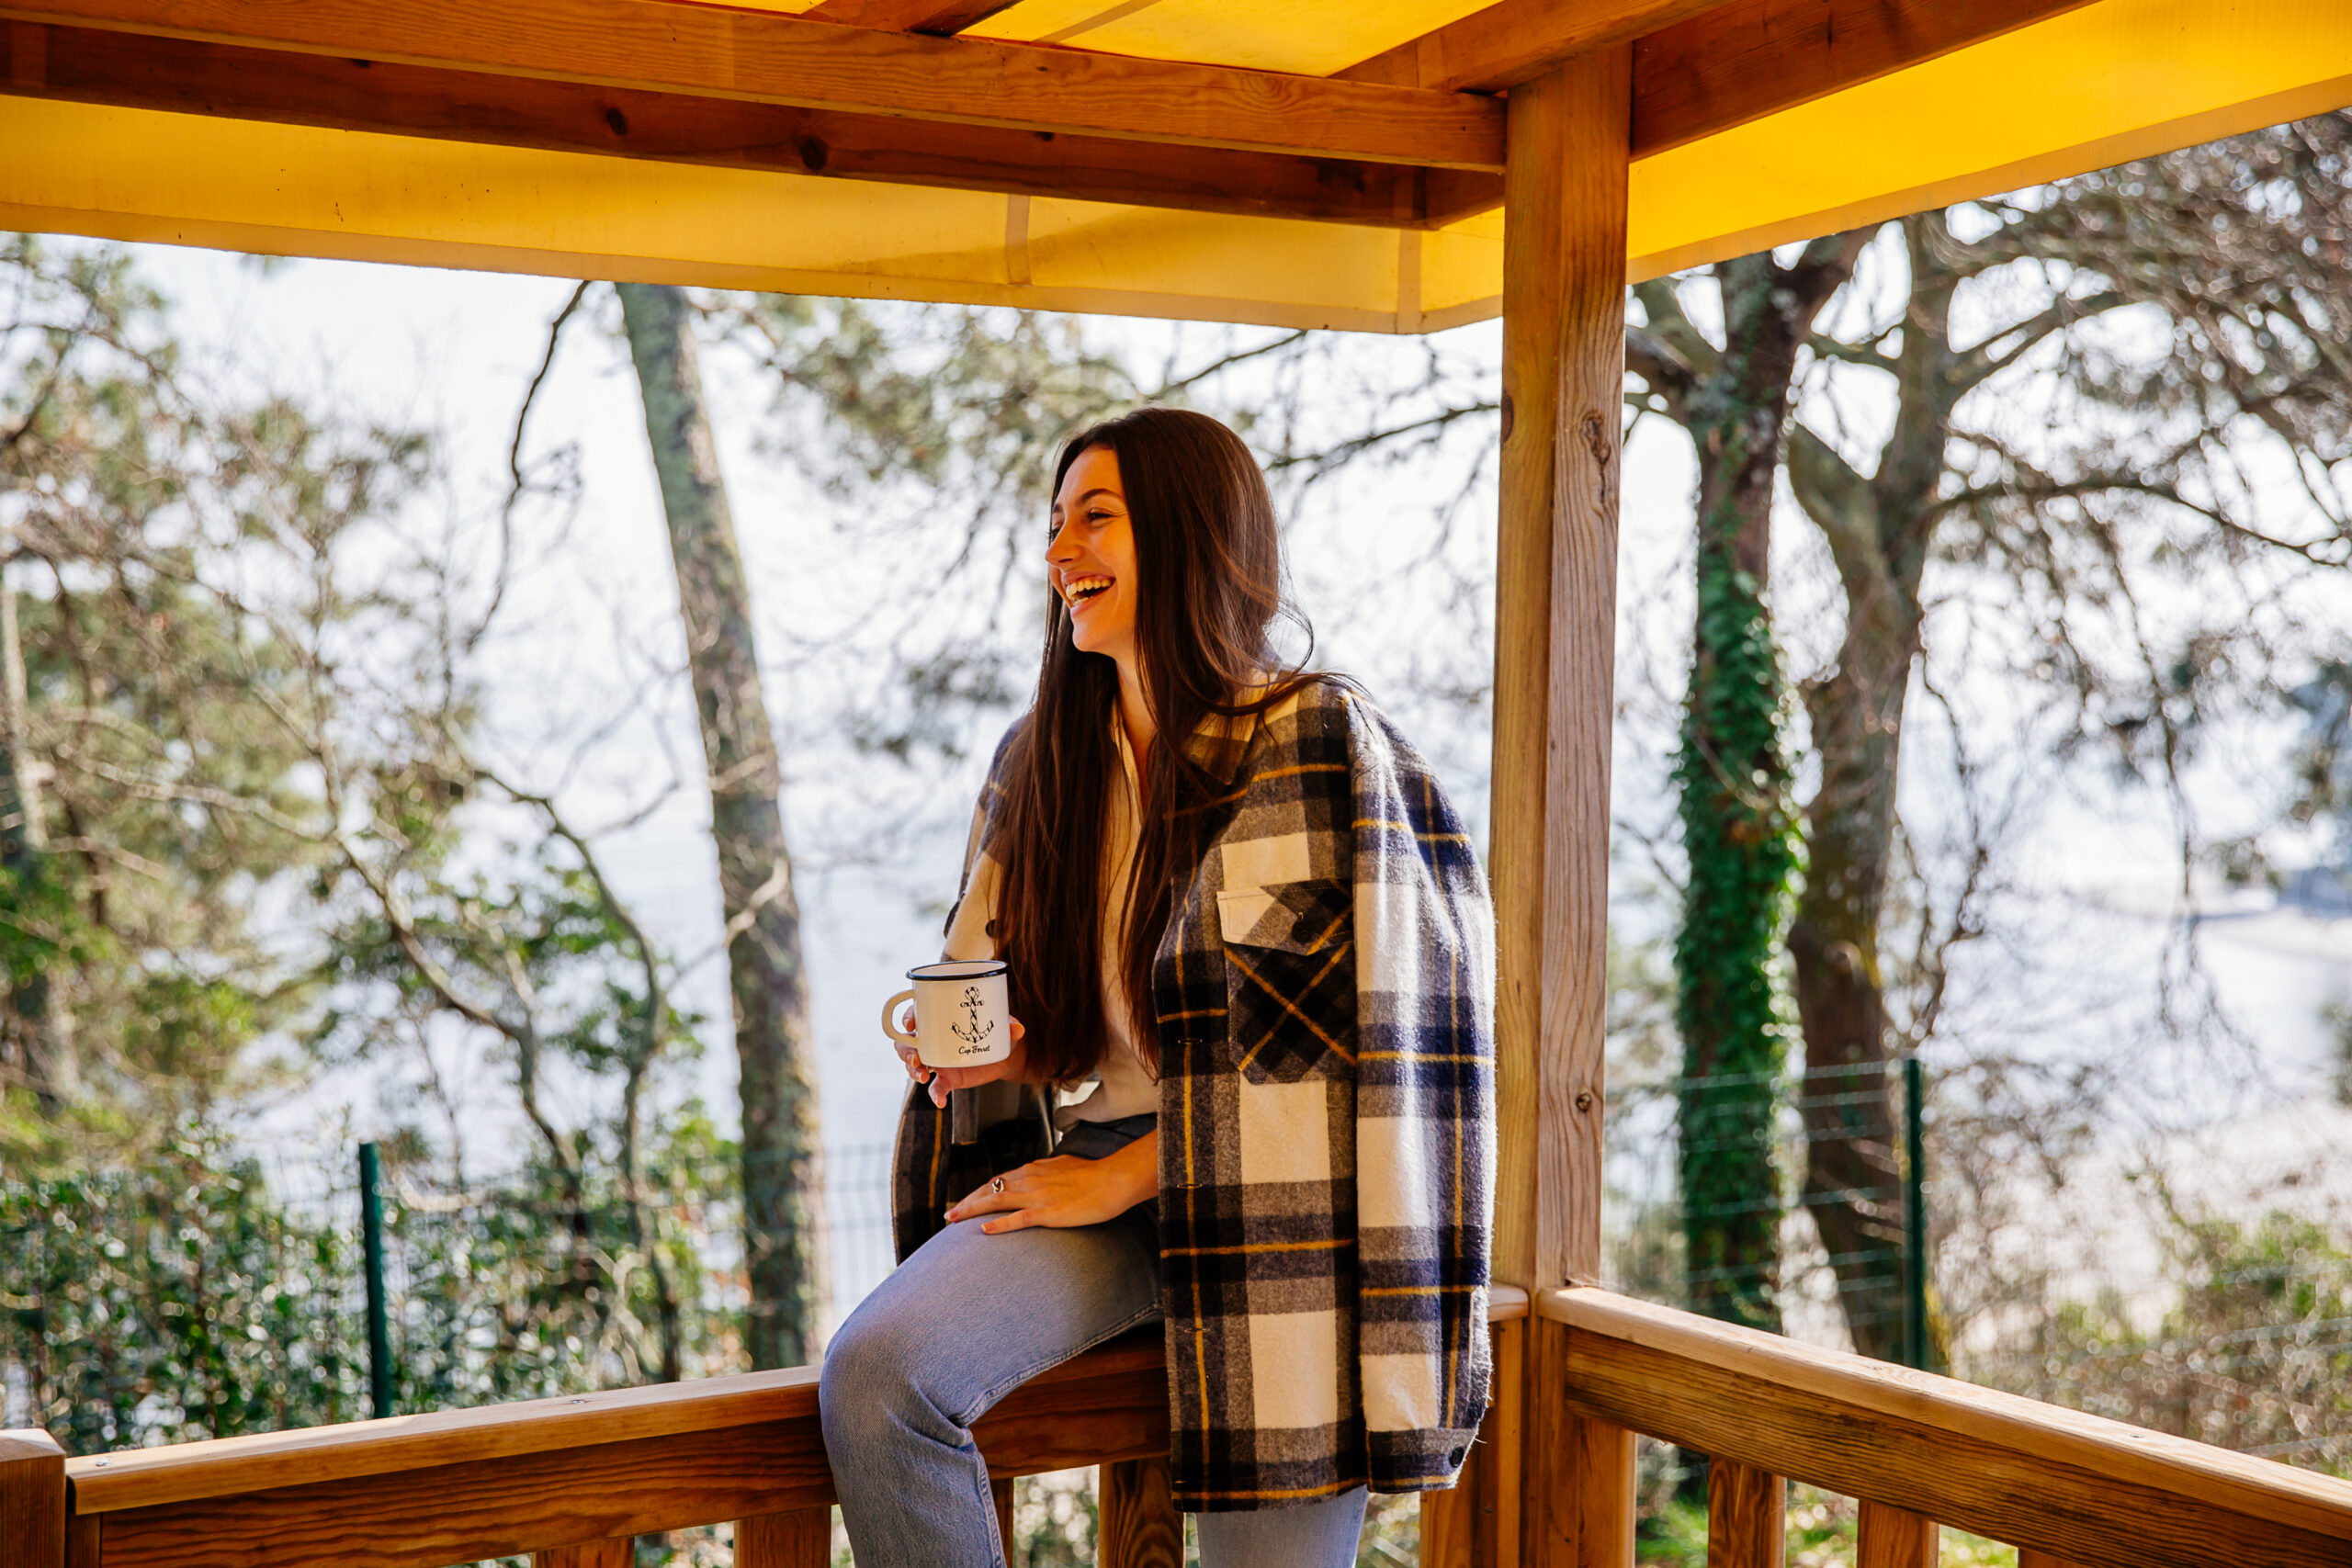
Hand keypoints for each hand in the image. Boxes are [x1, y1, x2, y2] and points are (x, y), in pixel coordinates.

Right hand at [893, 1011, 1028, 1107]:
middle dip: (905, 1050)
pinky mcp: (947, 1079)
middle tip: (916, 1058)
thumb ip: (1008, 1026)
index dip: (909, 1017)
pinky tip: (940, 1102)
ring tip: (924, 1076)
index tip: (911, 1023)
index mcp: (940, 1021)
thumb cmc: (997, 1031)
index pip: (917, 1014)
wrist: (1005, 1055)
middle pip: (906, 1043)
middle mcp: (933, 1041)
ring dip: (913, 1071)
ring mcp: (937, 1061)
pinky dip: (935, 1095)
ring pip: (913, 1065)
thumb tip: (1018, 1028)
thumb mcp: (1002, 1026)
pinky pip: (935, 1088)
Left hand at [946, 1131, 1158, 1233]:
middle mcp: (1030, 1178)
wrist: (1114, 1180)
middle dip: (967, 1201)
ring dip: (972, 1210)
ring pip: (997, 1200)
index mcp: (1033, 1168)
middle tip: (949, 1214)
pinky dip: (1000, 1224)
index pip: (998, 1180)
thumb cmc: (1094, 1175)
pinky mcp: (1049, 1212)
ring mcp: (1038, 1195)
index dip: (978, 1191)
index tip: (964, 1200)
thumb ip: (1045, 1172)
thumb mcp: (1063, 1167)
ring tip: (953, 1219)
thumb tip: (1036, 1174)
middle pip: (990, 1189)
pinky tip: (984, 1231)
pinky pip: (1019, 1218)